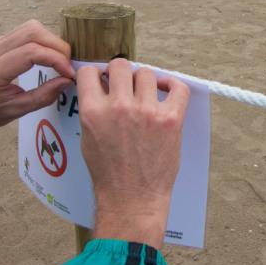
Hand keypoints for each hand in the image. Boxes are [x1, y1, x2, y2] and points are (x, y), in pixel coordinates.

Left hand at [0, 20, 73, 152]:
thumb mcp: (16, 111)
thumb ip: (43, 96)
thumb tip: (66, 81)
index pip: (31, 52)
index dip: (56, 60)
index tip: (69, 74)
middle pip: (32, 32)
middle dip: (57, 46)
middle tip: (67, 65)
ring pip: (30, 28)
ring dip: (51, 41)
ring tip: (59, 60)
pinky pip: (25, 32)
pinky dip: (42, 41)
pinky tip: (48, 56)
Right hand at [77, 58, 189, 248]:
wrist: (132, 198)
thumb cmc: (109, 173)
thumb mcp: (88, 138)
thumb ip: (93, 110)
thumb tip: (101, 87)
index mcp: (93, 111)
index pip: (90, 71)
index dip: (96, 73)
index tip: (102, 78)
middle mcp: (119, 106)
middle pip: (121, 66)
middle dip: (120, 73)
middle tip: (125, 84)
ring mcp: (147, 111)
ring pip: (147, 73)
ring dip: (145, 81)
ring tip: (145, 93)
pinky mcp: (170, 119)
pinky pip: (178, 87)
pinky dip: (172, 85)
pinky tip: (166, 90)